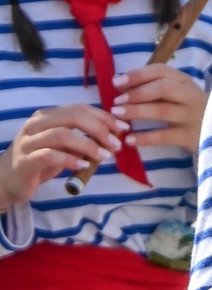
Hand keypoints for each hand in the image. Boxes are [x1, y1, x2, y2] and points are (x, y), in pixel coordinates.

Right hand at [0, 104, 127, 207]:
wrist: (5, 181)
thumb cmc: (38, 162)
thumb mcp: (62, 146)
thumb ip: (81, 138)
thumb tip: (113, 137)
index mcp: (48, 115)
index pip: (81, 108)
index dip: (104, 117)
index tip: (123, 128)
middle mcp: (37, 123)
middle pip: (74, 116)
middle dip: (100, 129)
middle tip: (116, 144)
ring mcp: (29, 141)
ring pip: (63, 134)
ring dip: (88, 144)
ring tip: (104, 156)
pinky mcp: (25, 160)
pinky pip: (50, 155)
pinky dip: (70, 159)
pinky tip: (82, 166)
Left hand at [110, 66, 207, 153]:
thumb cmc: (190, 110)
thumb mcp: (179, 94)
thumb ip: (155, 88)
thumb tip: (119, 83)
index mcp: (185, 81)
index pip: (161, 71)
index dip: (138, 74)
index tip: (117, 82)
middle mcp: (190, 95)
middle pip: (163, 87)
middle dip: (137, 92)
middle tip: (116, 101)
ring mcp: (191, 115)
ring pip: (162, 110)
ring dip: (137, 111)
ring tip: (118, 116)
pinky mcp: (190, 136)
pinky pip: (164, 136)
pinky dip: (145, 138)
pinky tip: (129, 140)